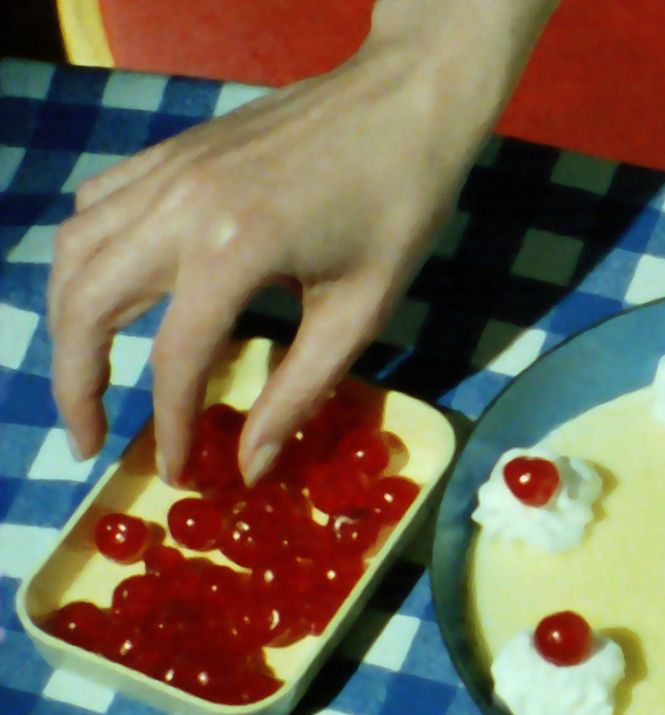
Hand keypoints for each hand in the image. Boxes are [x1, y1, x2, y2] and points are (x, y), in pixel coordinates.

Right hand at [48, 0, 553, 484]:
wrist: (407, 101)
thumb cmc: (401, 207)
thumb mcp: (363, 310)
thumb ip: (299, 390)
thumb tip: (253, 464)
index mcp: (235, 250)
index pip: (174, 359)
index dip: (170, 426)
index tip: (177, 473)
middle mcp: (181, 207)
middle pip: (87, 306)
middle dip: (77, 384)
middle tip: (91, 440)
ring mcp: (168, 171)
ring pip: (74, 253)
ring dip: (67, 323)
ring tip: (88, 378)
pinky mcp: (173, 152)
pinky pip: (98, 206)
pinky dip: (85, 256)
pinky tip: (109, 293)